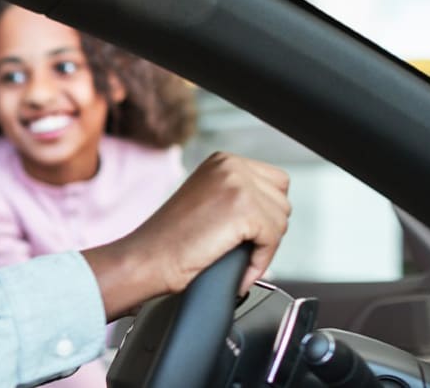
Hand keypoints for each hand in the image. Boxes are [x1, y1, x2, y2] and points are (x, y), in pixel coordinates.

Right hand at [82, 152, 289, 318]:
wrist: (147, 258)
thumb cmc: (170, 240)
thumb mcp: (207, 200)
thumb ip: (237, 195)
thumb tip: (272, 211)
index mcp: (223, 160)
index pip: (275, 182)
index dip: (265, 213)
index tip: (249, 233)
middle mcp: (231, 165)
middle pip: (281, 200)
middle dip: (267, 229)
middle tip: (242, 247)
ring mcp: (238, 184)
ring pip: (281, 220)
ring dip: (264, 246)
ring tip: (237, 257)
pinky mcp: (243, 209)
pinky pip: (273, 239)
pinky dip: (261, 261)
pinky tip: (240, 269)